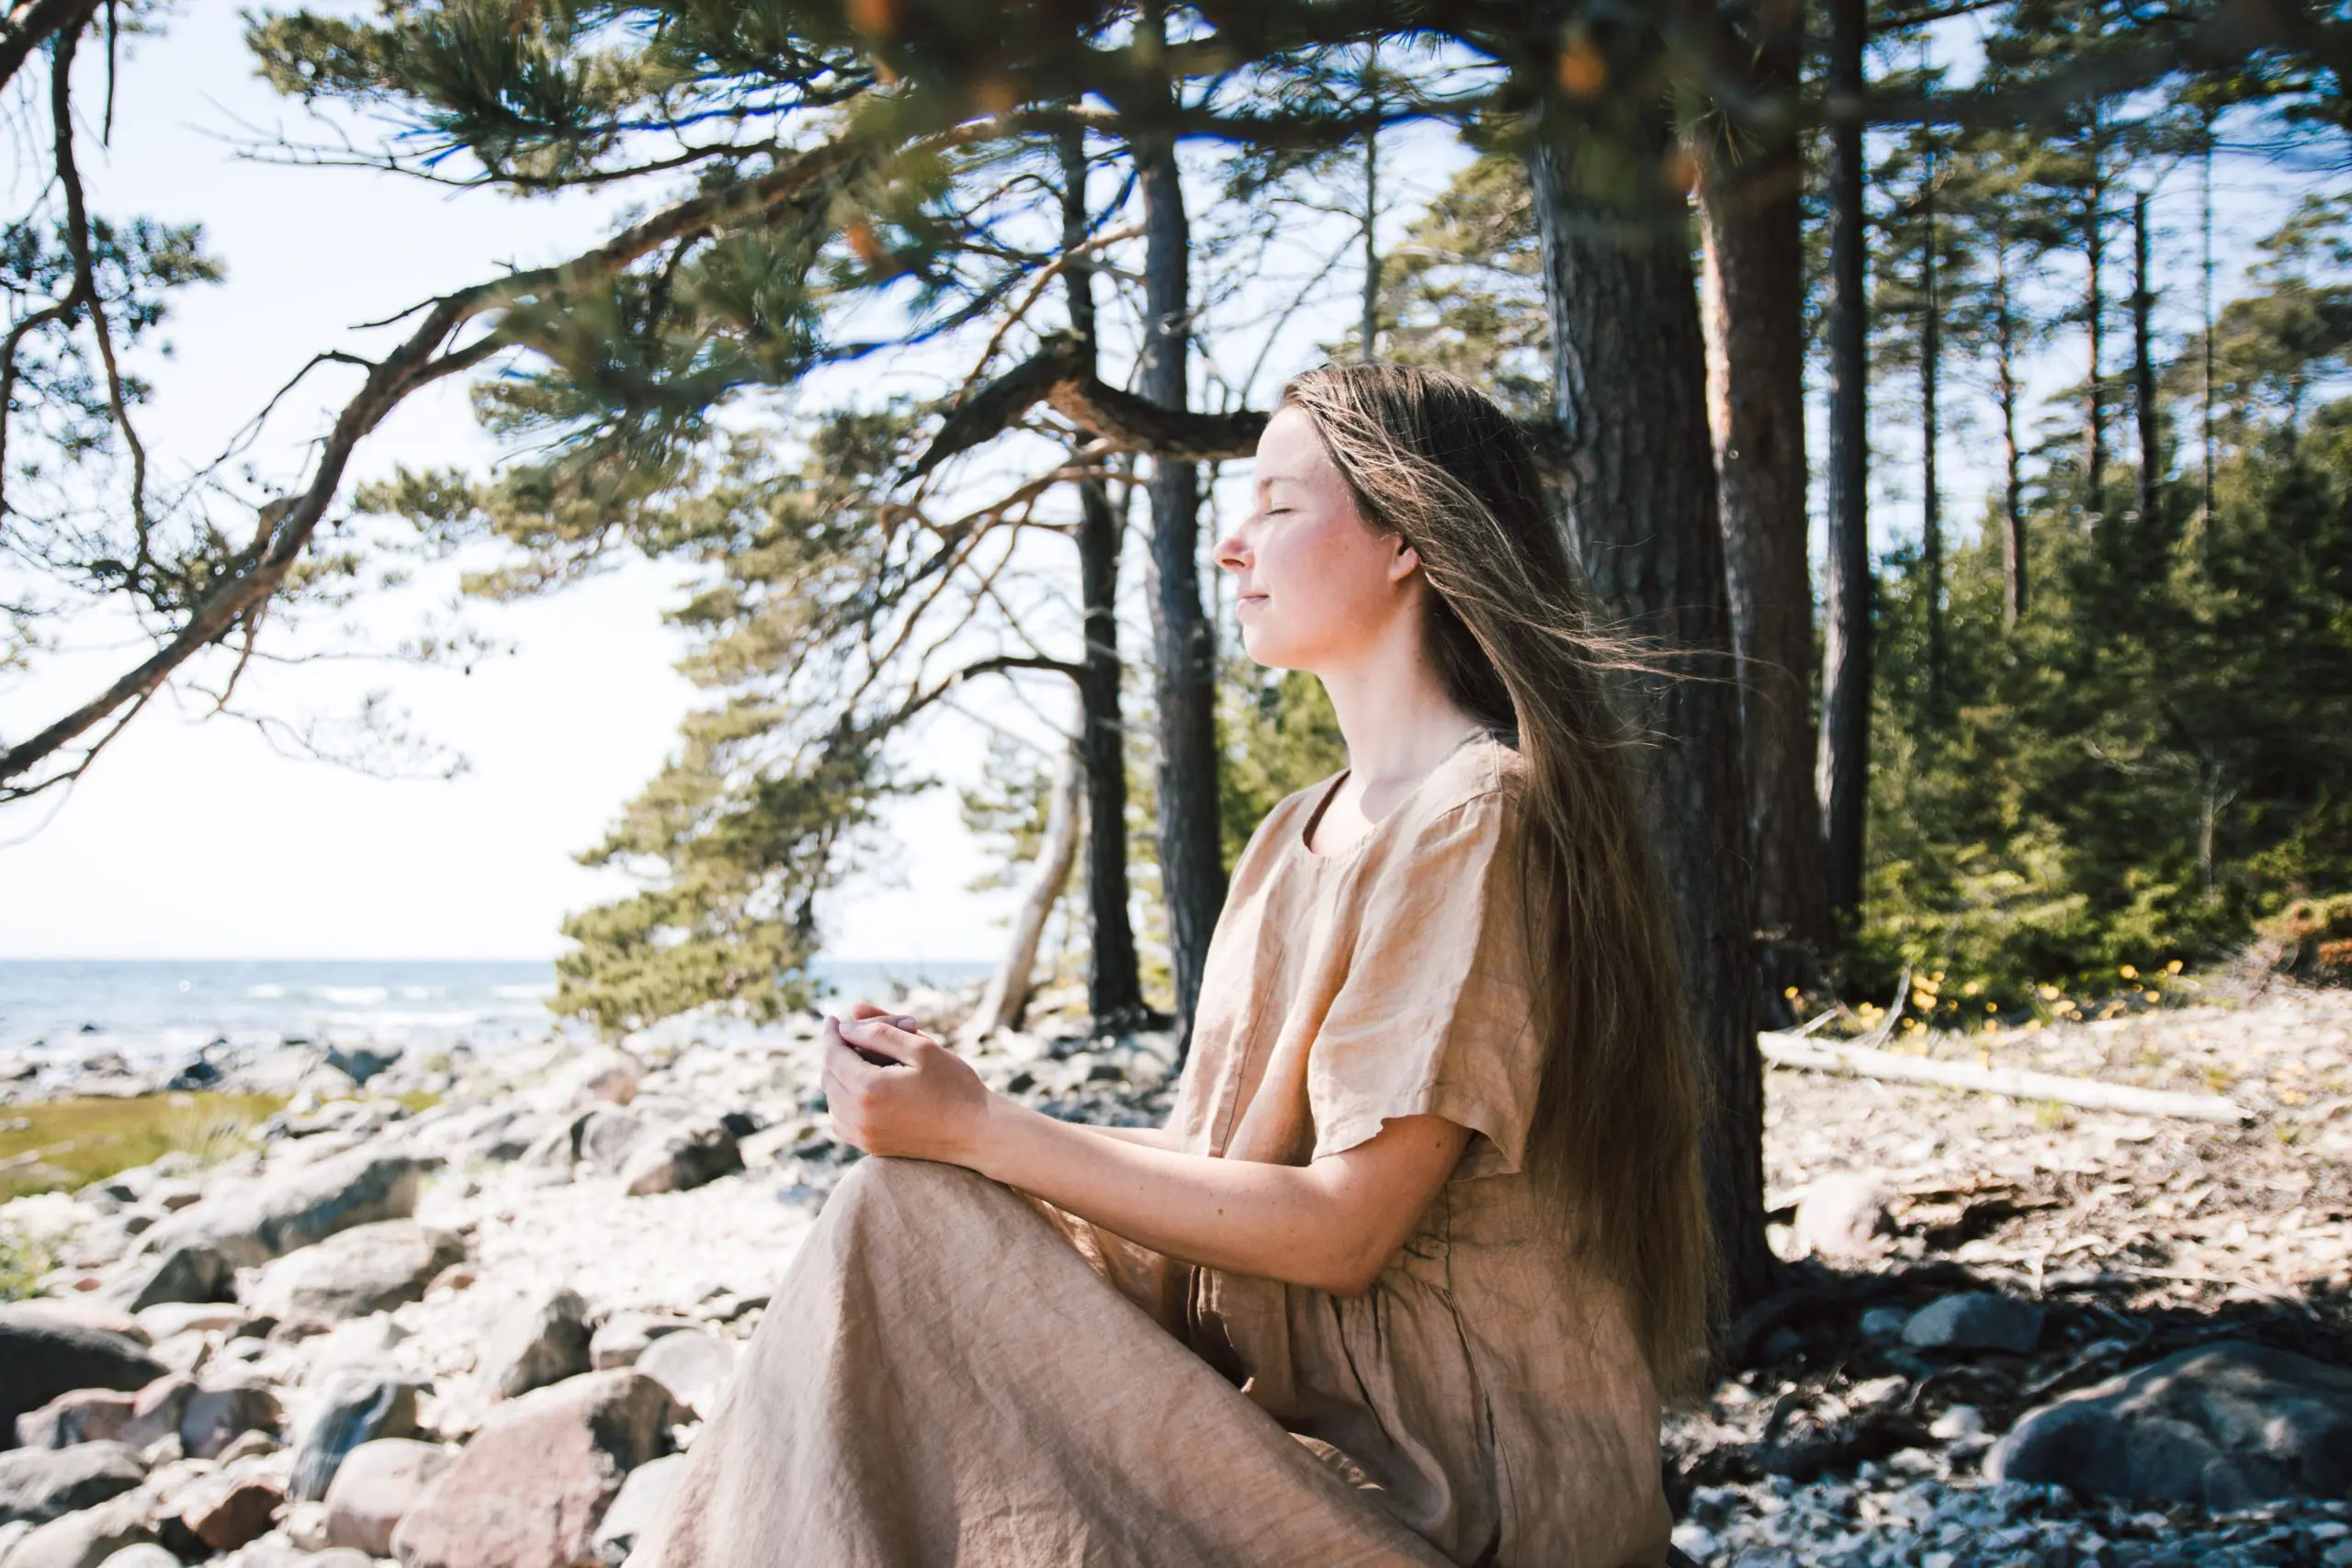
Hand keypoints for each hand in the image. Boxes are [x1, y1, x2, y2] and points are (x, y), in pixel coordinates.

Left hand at [820, 1008, 993, 1164]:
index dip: (832, 1034)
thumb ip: (880, 1031)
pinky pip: (842, 1120)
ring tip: (859, 1059)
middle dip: (836, 1052)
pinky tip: (862, 1088)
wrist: (977, 1132)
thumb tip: (846, 1025)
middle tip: (849, 1035)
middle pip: (829, 1077)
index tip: (832, 1018)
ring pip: (832, 1099)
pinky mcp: (871, 1147)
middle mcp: (859, 1117)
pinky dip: (843, 1101)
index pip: (834, 1055)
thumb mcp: (921, 1048)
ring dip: (839, 1077)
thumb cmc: (954, 1085)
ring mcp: (864, 1136)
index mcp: (869, 1089)